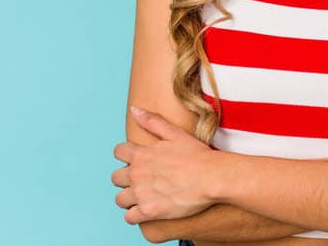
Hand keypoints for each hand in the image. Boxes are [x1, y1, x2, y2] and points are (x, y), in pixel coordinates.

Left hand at [111, 107, 215, 223]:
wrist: (211, 178)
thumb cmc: (197, 155)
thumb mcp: (175, 133)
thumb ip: (152, 121)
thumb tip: (134, 110)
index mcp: (140, 154)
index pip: (118, 152)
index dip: (126, 155)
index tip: (137, 159)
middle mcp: (136, 174)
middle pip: (115, 177)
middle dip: (125, 178)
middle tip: (142, 179)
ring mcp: (141, 194)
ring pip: (120, 199)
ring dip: (128, 197)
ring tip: (142, 196)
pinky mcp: (148, 211)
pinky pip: (130, 217)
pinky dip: (135, 215)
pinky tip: (146, 210)